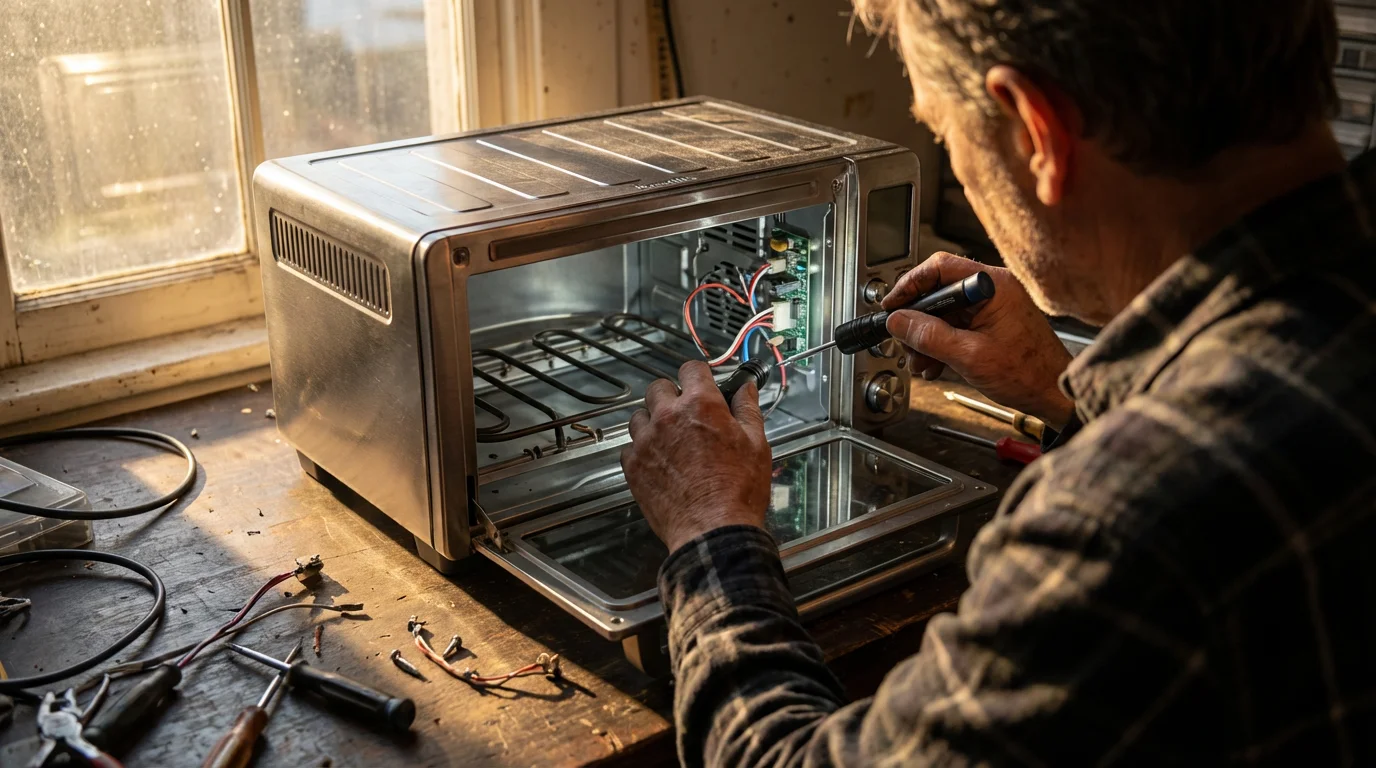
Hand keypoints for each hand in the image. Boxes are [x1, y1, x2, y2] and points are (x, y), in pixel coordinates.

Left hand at [620, 361, 772, 553]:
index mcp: (700, 405)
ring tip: (670, 441)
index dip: (698, 375)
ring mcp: (646, 441)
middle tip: (686, 416)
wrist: (712, 531)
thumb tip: (745, 388)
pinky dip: (641, 451)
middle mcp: (668, 417)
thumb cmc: (739, 490)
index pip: (691, 369)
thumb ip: (747, 409)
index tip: (701, 385)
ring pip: (639, 416)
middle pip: (658, 388)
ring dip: (653, 422)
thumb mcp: (756, 443)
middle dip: (672, 396)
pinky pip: (628, 447)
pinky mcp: (633, 467)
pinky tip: (658, 463)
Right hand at [883, 252, 1074, 428]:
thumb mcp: (969, 356)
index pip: (939, 268)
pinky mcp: (990, 322)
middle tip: (905, 343)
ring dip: (926, 338)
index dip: (909, 286)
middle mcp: (991, 289)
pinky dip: (940, 344)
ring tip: (921, 362)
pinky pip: (954, 326)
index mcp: (992, 285)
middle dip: (917, 321)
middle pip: (937, 292)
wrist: (1054, 394)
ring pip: (943, 313)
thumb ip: (929, 336)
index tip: (892, 306)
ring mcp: (991, 305)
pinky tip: (934, 364)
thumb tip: (898, 321)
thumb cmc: (1029, 374)